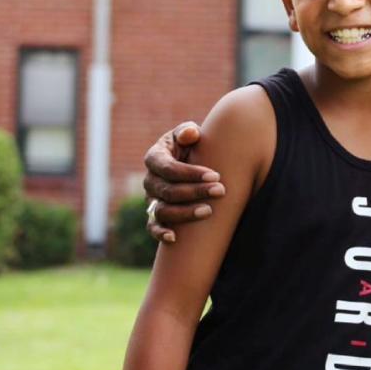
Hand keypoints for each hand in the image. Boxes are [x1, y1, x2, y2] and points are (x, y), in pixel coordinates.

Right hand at [142, 122, 224, 242]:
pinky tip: (174, 238)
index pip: (168, 168)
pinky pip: (152, 227)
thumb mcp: (189, 133)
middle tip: (221, 191)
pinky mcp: (154, 214)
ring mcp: (151, 199)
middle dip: (195, 192)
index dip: (190, 173)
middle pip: (168, 191)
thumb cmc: (192, 144)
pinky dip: (160, 233)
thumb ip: (187, 131)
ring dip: (185, 213)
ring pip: (162, 210)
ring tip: (209, 211)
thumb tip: (190, 134)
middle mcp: (149, 180)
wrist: (192, 160)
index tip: (215, 175)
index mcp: (155, 157)